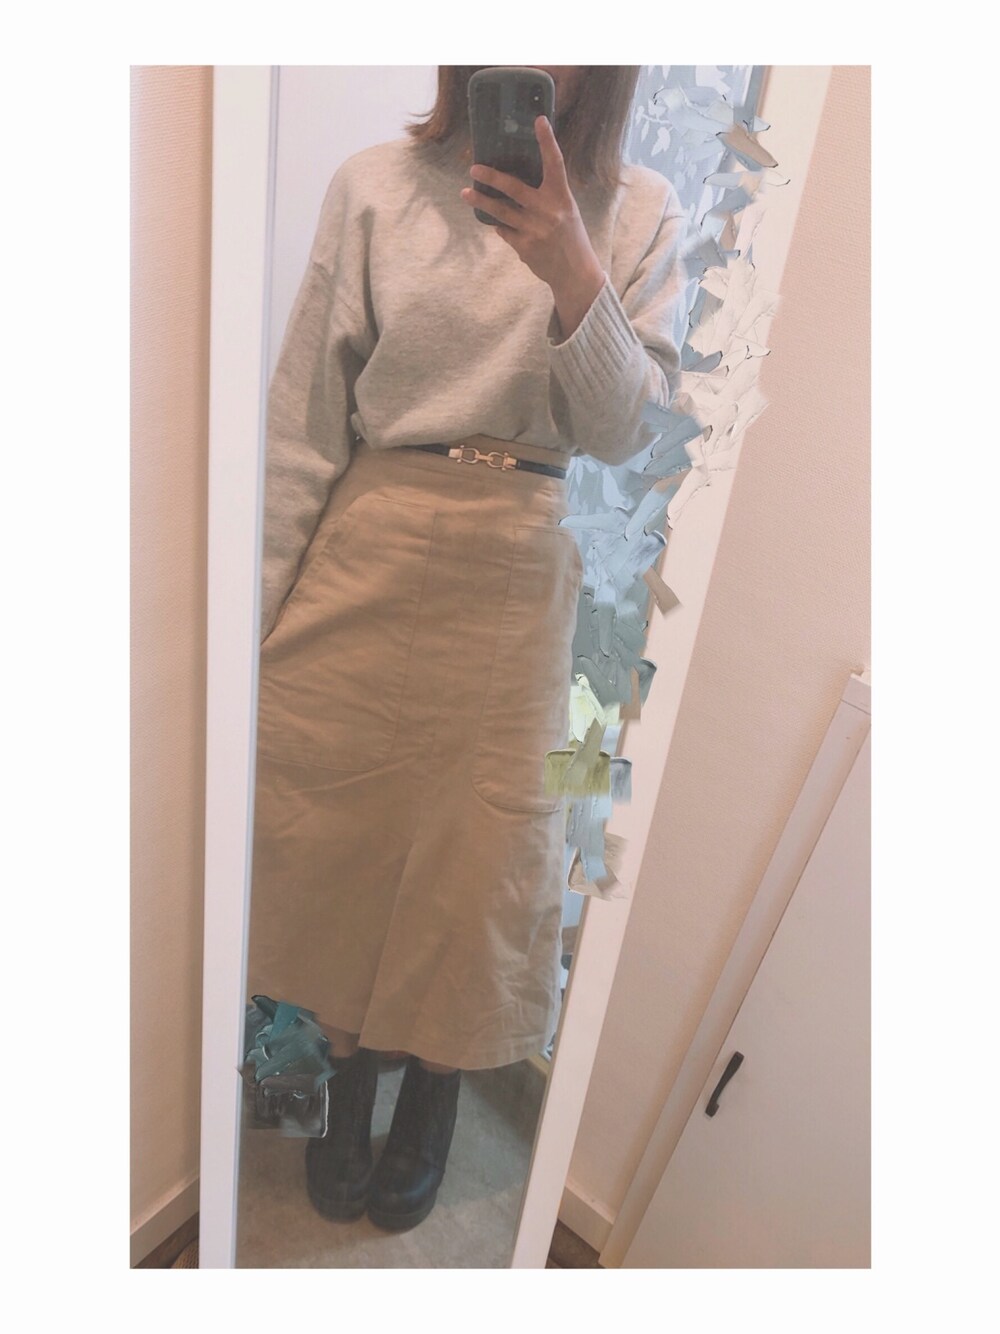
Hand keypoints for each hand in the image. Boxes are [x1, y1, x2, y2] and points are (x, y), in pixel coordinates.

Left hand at [460, 115, 605, 336]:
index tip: (539, 120)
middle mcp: (548, 211)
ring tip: (466, 194)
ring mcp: (534, 230)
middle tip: (474, 169)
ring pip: (501, 212)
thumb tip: (516, 184)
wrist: (575, 274)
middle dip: (491, 178)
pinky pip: (505, 231)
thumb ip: (547, 196)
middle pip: (514, 188)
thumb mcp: (566, 211)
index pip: (555, 164)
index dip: (547, 141)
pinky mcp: (524, 247)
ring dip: (481, 202)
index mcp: (562, 198)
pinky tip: (499, 224)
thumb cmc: (570, 238)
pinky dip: (501, 227)